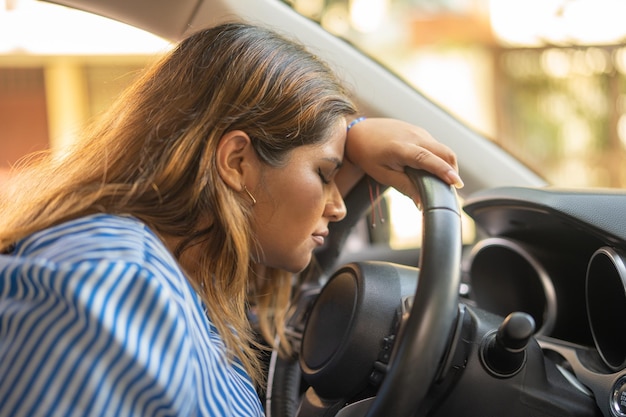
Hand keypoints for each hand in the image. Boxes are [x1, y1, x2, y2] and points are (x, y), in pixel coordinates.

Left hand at [344, 118, 462, 202]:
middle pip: (444, 152)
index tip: (456, 183)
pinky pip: (436, 145)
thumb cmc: (368, 155)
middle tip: (453, 188)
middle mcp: (414, 136)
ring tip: (444, 181)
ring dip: (447, 164)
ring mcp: (418, 131)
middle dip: (453, 170)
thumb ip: (405, 187)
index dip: (443, 171)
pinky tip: (433, 169)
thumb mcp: (383, 175)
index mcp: (402, 148)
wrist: (360, 132)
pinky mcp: (420, 131)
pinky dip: (440, 157)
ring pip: (442, 148)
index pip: (428, 159)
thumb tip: (422, 203)